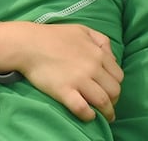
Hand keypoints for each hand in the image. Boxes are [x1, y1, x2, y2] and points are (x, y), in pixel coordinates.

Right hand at [0, 23, 123, 121]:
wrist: (29, 44)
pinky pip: (82, 108)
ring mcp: (79, 80)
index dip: (116, 86)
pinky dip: (88, 115)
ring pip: (102, 101)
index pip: (118, 76)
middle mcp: (92, 67)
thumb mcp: (83, 30)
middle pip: (114, 90)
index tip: (111, 91)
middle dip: (114, 100)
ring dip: (106, 112)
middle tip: (108, 105)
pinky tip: (88, 116)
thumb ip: (101, 41)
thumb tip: (113, 58)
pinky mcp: (64, 91)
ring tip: (104, 117)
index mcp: (98, 54)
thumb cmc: (54, 36)